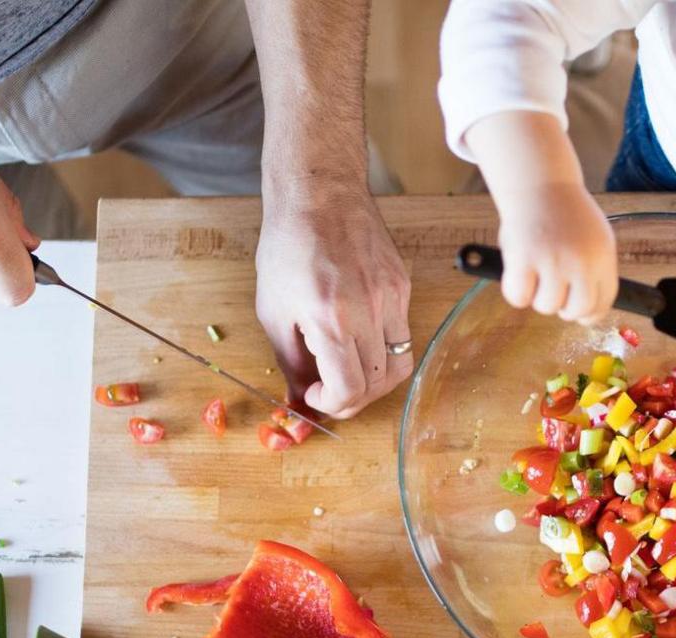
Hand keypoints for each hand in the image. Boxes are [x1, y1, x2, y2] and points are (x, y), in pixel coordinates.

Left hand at [254, 185, 411, 418]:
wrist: (319, 194)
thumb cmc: (288, 247)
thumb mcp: (273, 310)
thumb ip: (290, 361)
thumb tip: (299, 398)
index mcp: (331, 320)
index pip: (350, 390)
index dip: (333, 405)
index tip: (316, 395)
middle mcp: (369, 312)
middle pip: (378, 384)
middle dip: (353, 399)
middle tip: (332, 392)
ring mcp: (392, 298)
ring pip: (399, 364)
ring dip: (375, 380)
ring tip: (351, 372)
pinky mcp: (403, 285)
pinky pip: (403, 334)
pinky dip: (383, 349)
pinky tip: (359, 338)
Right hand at [494, 182, 616, 323]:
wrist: (539, 183)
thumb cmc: (565, 213)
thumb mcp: (595, 238)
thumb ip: (594, 270)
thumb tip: (587, 311)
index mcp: (602, 256)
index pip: (604, 301)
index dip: (590, 313)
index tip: (580, 314)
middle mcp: (581, 261)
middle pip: (577, 310)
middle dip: (564, 308)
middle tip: (553, 292)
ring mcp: (552, 260)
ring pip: (547, 306)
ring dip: (537, 296)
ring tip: (535, 272)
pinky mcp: (524, 259)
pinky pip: (519, 297)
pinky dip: (515, 291)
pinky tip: (518, 273)